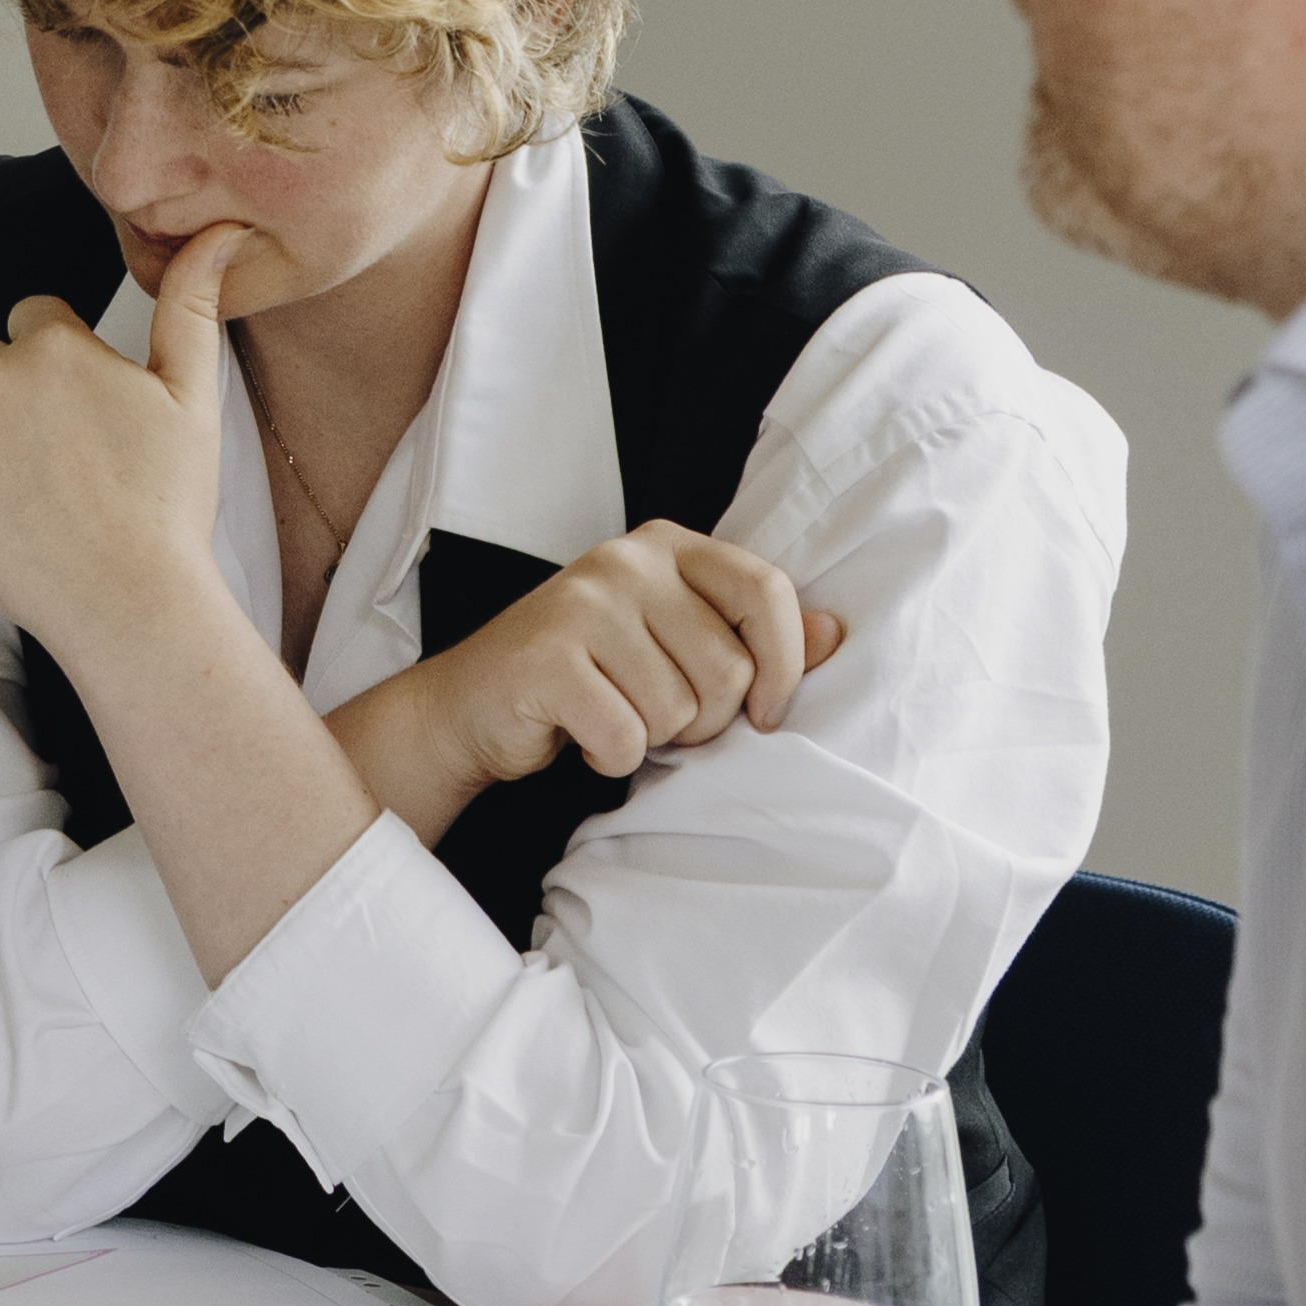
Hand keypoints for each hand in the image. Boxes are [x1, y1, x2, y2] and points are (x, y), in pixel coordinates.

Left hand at [0, 224, 247, 657]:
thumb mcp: (192, 393)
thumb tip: (217, 232)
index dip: (65, 366)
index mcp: (50, 341)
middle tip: (64, 461)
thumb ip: (190, 303)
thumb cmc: (168, 501)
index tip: (87, 416)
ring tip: (32, 491)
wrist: (128, 599)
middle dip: (19, 399)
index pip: (35, 318)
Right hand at [357, 522, 841, 806]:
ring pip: (678, 709)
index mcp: (665, 546)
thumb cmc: (584, 679)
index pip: (766, 592)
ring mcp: (581, 606)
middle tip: (661, 721)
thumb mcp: (673, 644)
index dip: (785, 664)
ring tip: (616, 722)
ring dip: (654, 741)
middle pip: (728, 667)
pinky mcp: (545, 660)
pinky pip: (625, 736)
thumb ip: (751, 635)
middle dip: (707, 720)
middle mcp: (624, 562)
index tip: (768, 712)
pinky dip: (611, 759)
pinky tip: (583, 740)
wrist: (469, 710)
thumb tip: (836, 634)